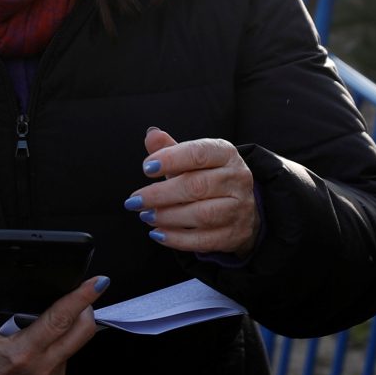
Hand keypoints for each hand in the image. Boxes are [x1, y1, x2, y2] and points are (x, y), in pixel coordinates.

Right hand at [0, 257, 103, 374]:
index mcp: (20, 353)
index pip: (60, 319)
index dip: (81, 298)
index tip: (98, 283)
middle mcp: (40, 370)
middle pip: (82, 333)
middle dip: (85, 308)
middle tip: (80, 293)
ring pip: (74, 346)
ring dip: (69, 328)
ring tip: (46, 319)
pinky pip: (66, 360)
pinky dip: (59, 346)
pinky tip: (40, 341)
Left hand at [129, 128, 258, 256]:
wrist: (239, 207)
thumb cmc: (207, 177)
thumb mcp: (191, 159)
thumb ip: (170, 148)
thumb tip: (151, 134)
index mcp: (225, 154)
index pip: (198, 154)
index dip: (170, 159)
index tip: (146, 168)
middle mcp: (237, 179)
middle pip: (197, 186)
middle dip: (160, 194)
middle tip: (136, 200)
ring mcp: (238, 208)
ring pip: (201, 215)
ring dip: (167, 217)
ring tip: (145, 215)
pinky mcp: (234, 234)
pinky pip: (204, 240)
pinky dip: (176, 238)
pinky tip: (158, 233)